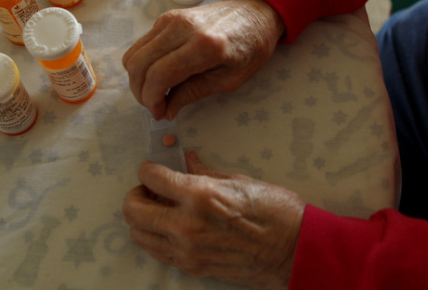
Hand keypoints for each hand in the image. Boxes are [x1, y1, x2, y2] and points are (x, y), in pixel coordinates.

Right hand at [122, 0, 284, 119]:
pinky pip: (142, 45)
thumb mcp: (229, 80)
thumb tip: (166, 110)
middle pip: (140, 64)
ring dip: (138, 79)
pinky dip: (143, 64)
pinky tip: (157, 77)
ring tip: (155, 94)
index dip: (152, 99)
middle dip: (141, 92)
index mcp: (204, 46)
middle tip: (154, 107)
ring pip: (135, 54)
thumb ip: (194, 93)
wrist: (255, 13)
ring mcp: (171, 19)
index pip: (159, 75)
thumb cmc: (250, 48)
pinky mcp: (166, 17)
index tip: (159, 114)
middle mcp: (182, 29)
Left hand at [122, 151, 304, 288]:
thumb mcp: (240, 181)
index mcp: (200, 196)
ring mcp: (187, 251)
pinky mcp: (193, 267)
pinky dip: (155, 236)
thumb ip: (206, 172)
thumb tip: (188, 160)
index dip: (148, 169)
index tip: (153, 168)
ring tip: (160, 208)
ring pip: (139, 235)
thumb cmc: (276, 211)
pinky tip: (171, 226)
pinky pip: (157, 252)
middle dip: (136, 194)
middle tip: (150, 188)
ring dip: (142, 218)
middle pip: (133, 210)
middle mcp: (186, 225)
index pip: (152, 178)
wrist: (294, 250)